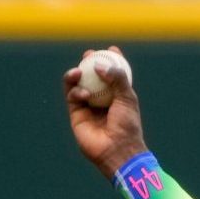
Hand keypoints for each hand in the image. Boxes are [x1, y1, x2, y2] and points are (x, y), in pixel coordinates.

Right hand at [63, 45, 146, 177]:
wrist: (117, 149)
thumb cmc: (127, 125)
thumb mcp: (127, 98)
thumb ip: (117, 79)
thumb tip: (100, 64)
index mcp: (118, 96)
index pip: (113, 75)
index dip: (111, 61)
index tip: (110, 49)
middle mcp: (102, 99)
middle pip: (93, 77)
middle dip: (89, 63)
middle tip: (89, 54)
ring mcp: (89, 107)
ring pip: (78, 85)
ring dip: (75, 75)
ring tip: (77, 72)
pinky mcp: (77, 115)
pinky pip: (72, 97)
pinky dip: (75, 92)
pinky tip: (83, 94)